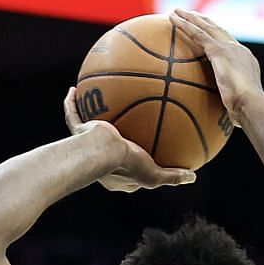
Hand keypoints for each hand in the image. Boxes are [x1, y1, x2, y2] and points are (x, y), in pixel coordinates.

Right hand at [63, 88, 196, 191]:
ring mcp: (87, 145)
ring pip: (87, 127)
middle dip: (114, 136)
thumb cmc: (127, 165)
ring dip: (90, 115)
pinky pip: (72, 114)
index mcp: (117, 174)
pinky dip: (72, 102)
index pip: (129, 168)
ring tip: (97, 99)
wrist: (101, 153)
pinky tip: (74, 88)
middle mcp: (100, 161)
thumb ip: (172, 176)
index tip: (147, 149)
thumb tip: (192, 176)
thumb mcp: (155, 174)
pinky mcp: (78, 132)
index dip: (137, 161)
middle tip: (125, 123)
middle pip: (108, 146)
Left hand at [171, 9, 263, 130]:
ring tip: (177, 11)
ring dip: (190, 18)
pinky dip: (184, 25)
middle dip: (204, 22)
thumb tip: (225, 120)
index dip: (218, 37)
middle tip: (192, 15)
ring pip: (206, 27)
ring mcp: (229, 48)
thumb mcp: (238, 108)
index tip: (208, 33)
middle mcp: (238, 50)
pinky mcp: (218, 50)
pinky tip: (171, 19)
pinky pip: (197, 34)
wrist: (252, 105)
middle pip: (218, 30)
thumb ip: (229, 107)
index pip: (229, 45)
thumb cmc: (246, 113)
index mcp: (245, 61)